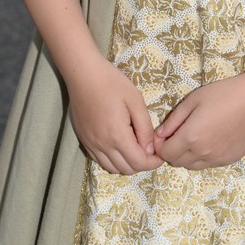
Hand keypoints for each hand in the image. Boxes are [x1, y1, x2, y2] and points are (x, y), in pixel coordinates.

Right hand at [67, 54, 164, 174]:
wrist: (83, 74)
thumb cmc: (112, 83)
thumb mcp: (135, 100)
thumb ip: (144, 127)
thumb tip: (150, 149)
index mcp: (118, 136)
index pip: (138, 162)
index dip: (153, 163)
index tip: (161, 154)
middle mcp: (103, 146)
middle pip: (126, 169)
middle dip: (142, 164)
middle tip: (150, 150)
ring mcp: (91, 144)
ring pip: (112, 168)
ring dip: (127, 164)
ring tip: (136, 148)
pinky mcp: (84, 140)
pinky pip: (100, 161)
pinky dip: (113, 160)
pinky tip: (120, 146)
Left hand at [153, 72, 244, 169]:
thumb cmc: (224, 94)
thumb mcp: (193, 100)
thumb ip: (173, 120)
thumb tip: (160, 135)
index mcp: (191, 137)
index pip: (166, 153)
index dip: (160, 145)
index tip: (162, 134)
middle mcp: (203, 154)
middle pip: (177, 162)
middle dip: (171, 151)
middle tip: (176, 134)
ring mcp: (217, 159)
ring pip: (192, 166)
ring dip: (186, 155)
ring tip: (193, 135)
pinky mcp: (229, 160)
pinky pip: (208, 164)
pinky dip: (202, 156)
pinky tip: (210, 138)